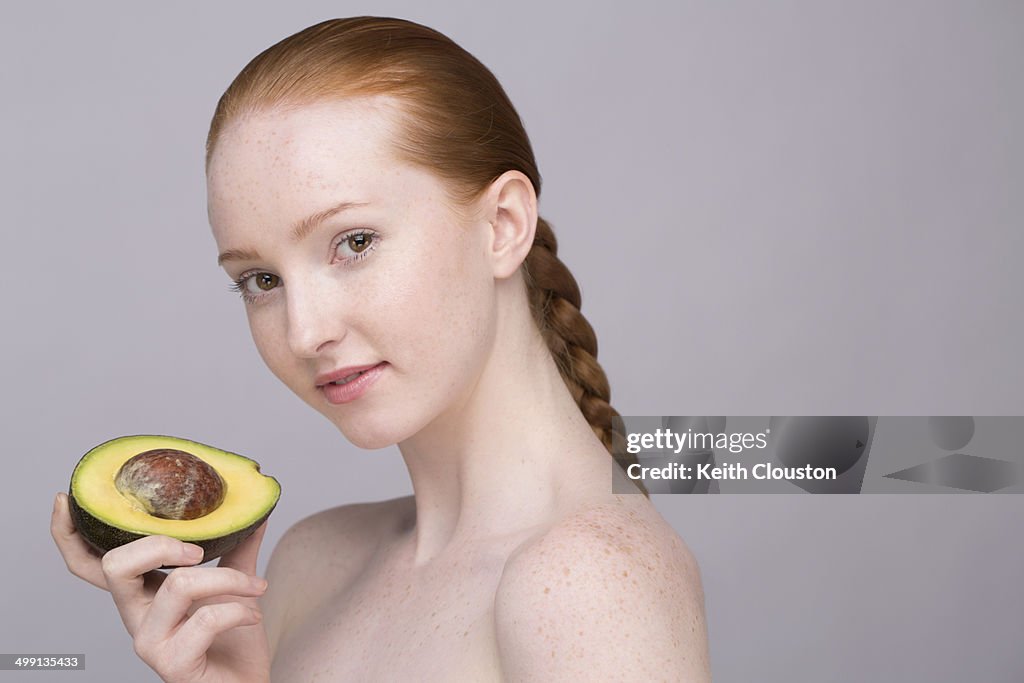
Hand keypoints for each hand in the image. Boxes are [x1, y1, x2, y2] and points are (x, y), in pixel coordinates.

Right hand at [51, 492, 270, 682]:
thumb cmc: (234, 640)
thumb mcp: (234, 586)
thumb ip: (237, 549)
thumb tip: (254, 511)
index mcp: (142, 593)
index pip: (90, 566)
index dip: (69, 536)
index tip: (65, 501)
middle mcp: (135, 616)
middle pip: (116, 565)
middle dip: (162, 545)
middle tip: (201, 551)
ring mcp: (149, 642)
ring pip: (177, 586)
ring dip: (228, 580)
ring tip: (255, 587)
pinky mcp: (171, 664)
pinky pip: (204, 619)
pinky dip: (238, 609)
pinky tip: (253, 615)